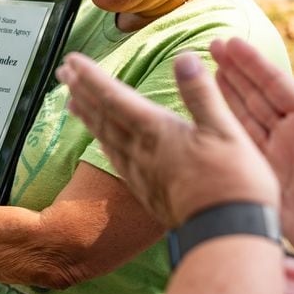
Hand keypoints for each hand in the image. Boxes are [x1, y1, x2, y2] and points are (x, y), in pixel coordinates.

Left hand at [56, 51, 279, 227]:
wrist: (227, 236)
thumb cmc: (232, 183)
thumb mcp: (225, 130)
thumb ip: (201, 93)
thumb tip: (183, 57)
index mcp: (156, 130)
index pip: (113, 96)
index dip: (91, 76)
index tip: (71, 59)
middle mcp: (140, 149)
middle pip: (101, 114)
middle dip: (80, 90)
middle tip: (61, 71)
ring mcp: (140, 171)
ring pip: (103, 136)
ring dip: (85, 114)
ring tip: (70, 100)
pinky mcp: (145, 189)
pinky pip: (114, 158)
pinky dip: (103, 142)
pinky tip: (100, 142)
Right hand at [211, 37, 293, 274]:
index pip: (275, 86)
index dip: (252, 64)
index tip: (230, 43)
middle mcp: (290, 135)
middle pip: (256, 96)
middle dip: (234, 71)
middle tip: (211, 46)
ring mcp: (275, 156)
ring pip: (244, 118)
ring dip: (226, 95)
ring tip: (204, 73)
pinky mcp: (262, 178)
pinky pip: (237, 147)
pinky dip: (222, 129)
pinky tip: (207, 115)